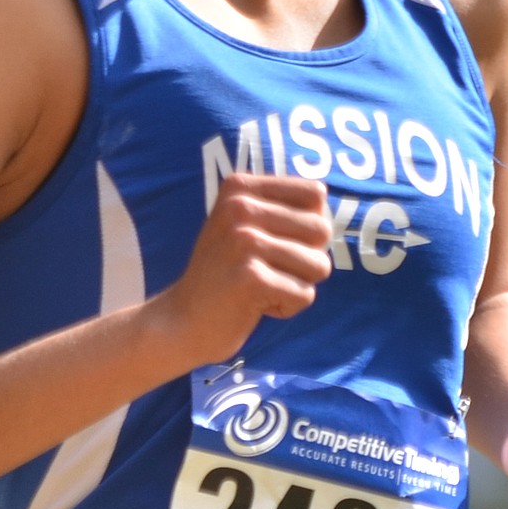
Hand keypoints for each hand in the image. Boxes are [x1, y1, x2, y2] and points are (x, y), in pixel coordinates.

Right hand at [158, 173, 332, 366]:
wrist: (181, 321)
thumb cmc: (225, 274)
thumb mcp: (243, 225)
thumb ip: (281, 209)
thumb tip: (327, 211)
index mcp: (240, 187)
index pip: (316, 193)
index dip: (309, 226)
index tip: (278, 243)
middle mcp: (240, 207)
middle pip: (322, 229)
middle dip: (307, 259)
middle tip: (272, 271)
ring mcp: (244, 242)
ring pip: (319, 265)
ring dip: (298, 285)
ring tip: (264, 287)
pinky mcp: (251, 278)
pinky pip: (305, 294)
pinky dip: (288, 307)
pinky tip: (256, 305)